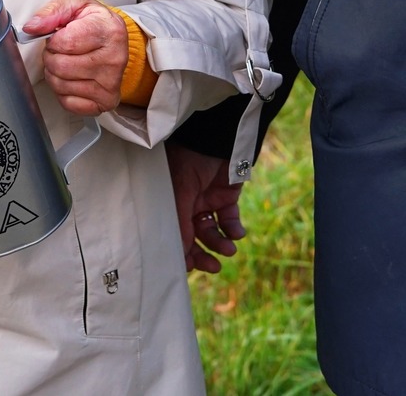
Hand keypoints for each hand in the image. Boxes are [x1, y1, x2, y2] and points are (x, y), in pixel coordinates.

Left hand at [22, 0, 127, 115]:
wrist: (113, 41)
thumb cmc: (94, 22)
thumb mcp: (75, 4)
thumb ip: (52, 11)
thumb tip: (33, 27)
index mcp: (109, 30)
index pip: (65, 42)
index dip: (53, 40)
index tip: (60, 35)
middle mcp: (114, 58)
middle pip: (61, 66)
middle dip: (51, 57)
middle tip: (60, 50)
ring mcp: (111, 83)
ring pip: (61, 85)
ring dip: (55, 74)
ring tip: (66, 62)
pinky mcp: (106, 101)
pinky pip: (68, 103)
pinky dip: (63, 92)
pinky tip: (73, 78)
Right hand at [168, 144, 246, 272]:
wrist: (217, 136)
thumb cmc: (189, 159)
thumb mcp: (180, 192)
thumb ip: (180, 223)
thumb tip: (180, 257)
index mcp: (168, 204)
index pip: (172, 234)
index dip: (181, 252)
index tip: (189, 267)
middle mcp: (186, 206)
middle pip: (193, 239)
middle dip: (203, 255)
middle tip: (214, 267)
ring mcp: (206, 202)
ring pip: (212, 233)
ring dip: (221, 244)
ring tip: (229, 250)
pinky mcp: (226, 198)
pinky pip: (230, 220)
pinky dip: (234, 230)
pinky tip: (237, 233)